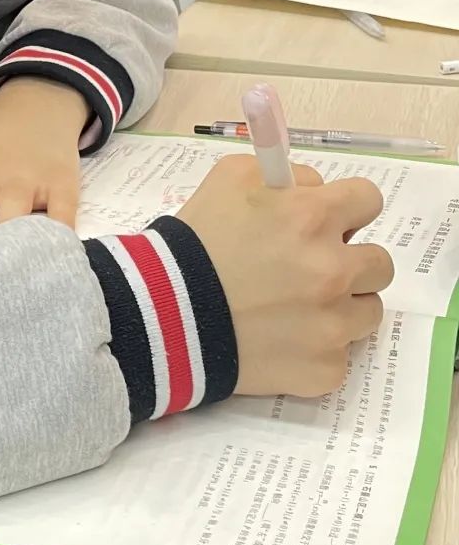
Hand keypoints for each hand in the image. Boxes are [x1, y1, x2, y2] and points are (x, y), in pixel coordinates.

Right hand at [176, 156, 393, 397]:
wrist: (166, 312)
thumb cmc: (197, 238)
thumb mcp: (231, 177)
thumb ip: (285, 175)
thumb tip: (316, 191)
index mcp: (314, 217)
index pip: (369, 200)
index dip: (348, 207)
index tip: (330, 219)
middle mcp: (334, 269)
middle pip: (379, 262)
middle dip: (350, 259)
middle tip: (312, 266)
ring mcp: (334, 324)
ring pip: (369, 310)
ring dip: (341, 305)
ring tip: (296, 307)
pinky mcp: (326, 369)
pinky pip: (340, 354)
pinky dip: (316, 346)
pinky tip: (281, 338)